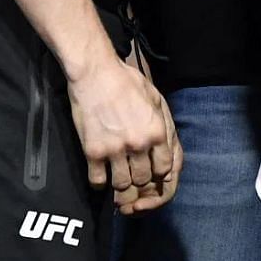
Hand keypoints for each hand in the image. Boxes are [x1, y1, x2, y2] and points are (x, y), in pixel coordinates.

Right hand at [68, 47, 178, 214]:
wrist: (96, 74)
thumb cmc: (128, 83)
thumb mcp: (157, 100)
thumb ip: (164, 127)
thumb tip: (168, 151)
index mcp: (157, 132)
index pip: (165, 169)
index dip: (159, 174)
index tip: (152, 173)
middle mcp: (139, 144)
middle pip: (143, 179)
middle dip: (140, 182)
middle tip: (133, 178)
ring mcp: (115, 149)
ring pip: (122, 184)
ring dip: (121, 185)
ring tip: (118, 179)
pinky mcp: (92, 151)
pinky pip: (98, 181)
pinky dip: (99, 183)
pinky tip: (100, 176)